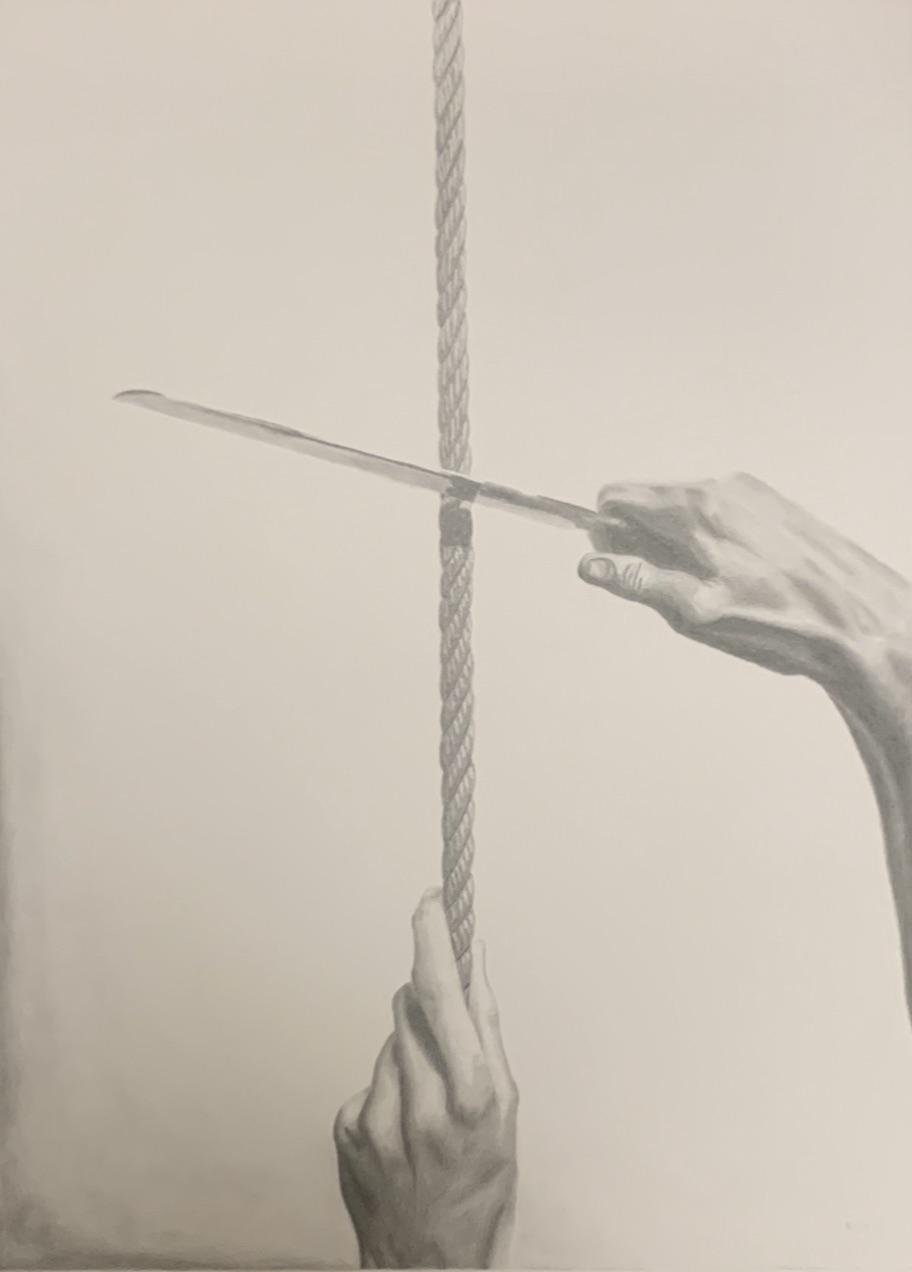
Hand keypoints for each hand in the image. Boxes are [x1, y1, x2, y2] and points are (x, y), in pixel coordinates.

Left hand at [333, 889, 517, 1268]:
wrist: (430, 1269)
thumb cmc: (483, 1192)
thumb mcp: (508, 1115)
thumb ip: (488, 1032)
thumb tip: (475, 961)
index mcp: (471, 1096)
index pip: (441, 992)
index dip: (432, 936)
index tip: (430, 900)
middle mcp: (420, 1105)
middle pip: (411, 1008)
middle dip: (428, 1002)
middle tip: (448, 1035)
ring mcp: (376, 1120)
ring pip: (389, 1043)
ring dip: (409, 1053)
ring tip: (429, 1104)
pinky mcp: (346, 1131)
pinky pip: (368, 1080)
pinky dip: (387, 1089)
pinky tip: (403, 1128)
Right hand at [578, 472, 911, 696]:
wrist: (858, 623)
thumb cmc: (782, 621)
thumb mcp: (694, 612)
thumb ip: (637, 581)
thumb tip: (593, 566)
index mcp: (695, 508)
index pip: (617, 499)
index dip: (607, 536)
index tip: (620, 568)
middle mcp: (722, 488)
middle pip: (650, 502)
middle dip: (644, 544)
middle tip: (672, 592)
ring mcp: (751, 495)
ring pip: (686, 511)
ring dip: (680, 546)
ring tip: (713, 592)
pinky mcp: (773, 508)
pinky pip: (721, 516)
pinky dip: (713, 543)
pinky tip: (739, 581)